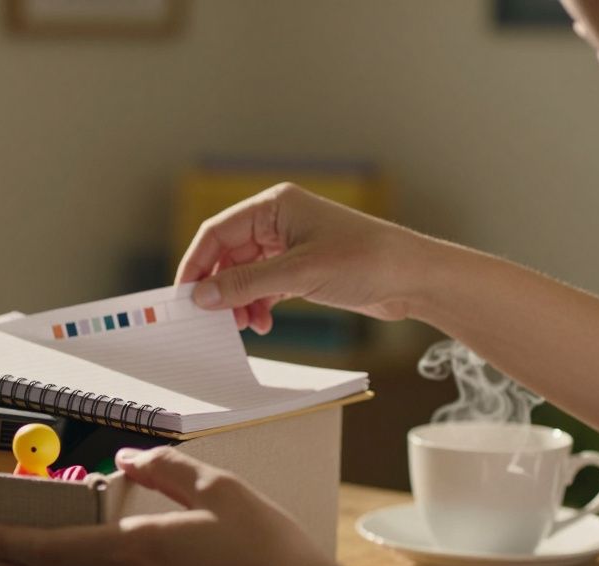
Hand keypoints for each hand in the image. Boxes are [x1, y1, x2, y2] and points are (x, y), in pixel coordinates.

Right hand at [176, 182, 431, 332]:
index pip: (218, 232)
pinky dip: (259, 305)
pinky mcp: (302, 268)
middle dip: (221, 288)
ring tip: (245, 325)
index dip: (197, 263)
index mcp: (275, 206)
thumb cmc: (366, 260)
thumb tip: (202, 295)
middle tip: (214, 318)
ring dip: (240, 301)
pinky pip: (265, 286)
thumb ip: (246, 284)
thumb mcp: (299, 273)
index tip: (185, 295)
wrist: (413, 278)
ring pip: (245, 273)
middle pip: (228, 254)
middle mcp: (279, 221)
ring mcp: (290, 245)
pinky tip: (263, 323)